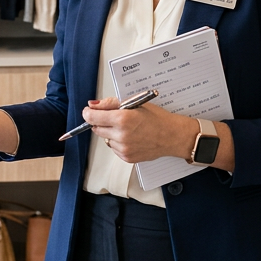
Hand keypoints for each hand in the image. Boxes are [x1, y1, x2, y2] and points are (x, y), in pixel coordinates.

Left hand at [82, 96, 196, 163]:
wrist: (172, 135)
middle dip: (101, 122)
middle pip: (96, 129)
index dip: (88, 113)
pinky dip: (118, 142)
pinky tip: (131, 137)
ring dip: (110, 133)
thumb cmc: (156, 118)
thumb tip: (93, 105)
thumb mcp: (134, 103)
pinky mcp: (127, 157)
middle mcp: (121, 135)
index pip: (92, 117)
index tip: (89, 111)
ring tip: (127, 128)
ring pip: (105, 139)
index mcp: (122, 119)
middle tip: (114, 118)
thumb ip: (110, 103)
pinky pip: (114, 148)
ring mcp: (124, 148)